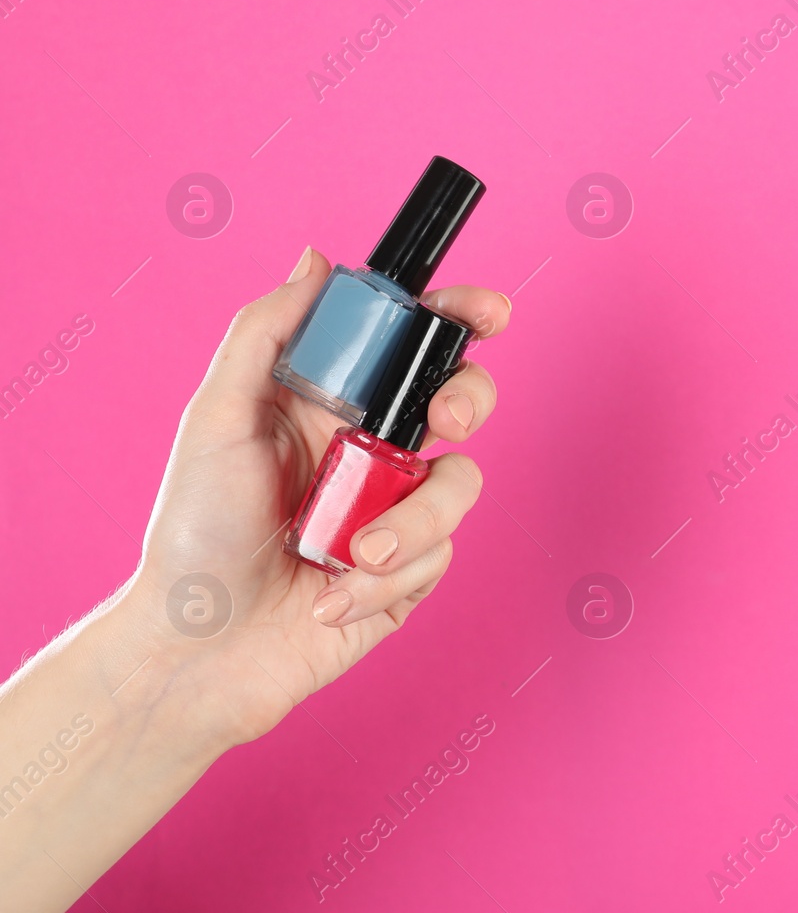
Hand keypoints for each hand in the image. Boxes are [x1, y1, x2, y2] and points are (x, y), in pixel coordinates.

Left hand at [108, 246, 509, 751]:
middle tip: (444, 418)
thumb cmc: (195, 535)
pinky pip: (439, 556)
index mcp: (334, 404)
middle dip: (468, 399)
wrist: (201, 651)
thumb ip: (266, 334)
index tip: (488, 311)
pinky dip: (384, 580)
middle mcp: (375, 451)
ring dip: (410, 522)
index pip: (410, 344)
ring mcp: (399, 511)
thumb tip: (317, 261)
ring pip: (460, 485)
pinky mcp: (412, 572)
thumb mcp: (216, 419)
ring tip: (347, 555)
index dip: (458, 317)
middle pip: (462, 398)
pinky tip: (331, 601)